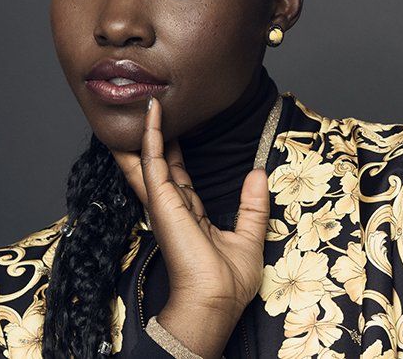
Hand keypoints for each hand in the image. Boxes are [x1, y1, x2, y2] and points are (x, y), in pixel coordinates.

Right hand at [110, 96, 269, 358]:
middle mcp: (173, 207)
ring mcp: (164, 203)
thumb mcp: (249, 236)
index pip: (178, 177)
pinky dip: (151, 136)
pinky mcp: (162, 201)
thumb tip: (258, 174)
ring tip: (143, 101)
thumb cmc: (229, 281)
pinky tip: (152, 114)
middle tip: (148, 108)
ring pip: (148, 159)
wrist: (216, 300)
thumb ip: (253, 205)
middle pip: (157, 165)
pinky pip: (153, 162)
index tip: (171, 128)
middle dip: (151, 138)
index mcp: (190, 216)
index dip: (172, 152)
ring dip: (145, 131)